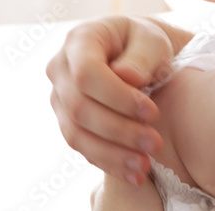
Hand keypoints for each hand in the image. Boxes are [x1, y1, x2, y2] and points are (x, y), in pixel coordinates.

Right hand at [47, 16, 174, 184]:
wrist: (140, 54)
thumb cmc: (147, 42)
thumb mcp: (152, 40)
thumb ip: (142, 56)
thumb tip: (126, 77)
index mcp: (80, 40)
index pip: (87, 74)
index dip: (117, 97)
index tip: (152, 112)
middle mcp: (60, 69)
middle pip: (80, 108)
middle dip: (120, 130)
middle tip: (155, 144)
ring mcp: (60, 97)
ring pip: (76, 134)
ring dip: (112, 153)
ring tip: (145, 165)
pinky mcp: (68, 120)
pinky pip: (82, 146)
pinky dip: (108, 161)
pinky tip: (133, 174)